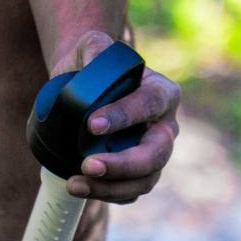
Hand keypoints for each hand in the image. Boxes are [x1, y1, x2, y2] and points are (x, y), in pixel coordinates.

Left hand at [52, 31, 179, 203]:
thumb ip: (93, 46)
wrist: (84, 88)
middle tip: (86, 165)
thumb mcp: (91, 46)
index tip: (92, 125)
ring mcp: (154, 154)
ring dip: (111, 187)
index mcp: (162, 93)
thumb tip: (93, 62)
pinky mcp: (138, 174)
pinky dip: (107, 195)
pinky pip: (130, 192)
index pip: (151, 104)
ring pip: (146, 179)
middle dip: (123, 164)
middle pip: (157, 153)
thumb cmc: (92, 66)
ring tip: (75, 184)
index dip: (125, 116)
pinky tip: (80, 189)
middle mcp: (164, 126)